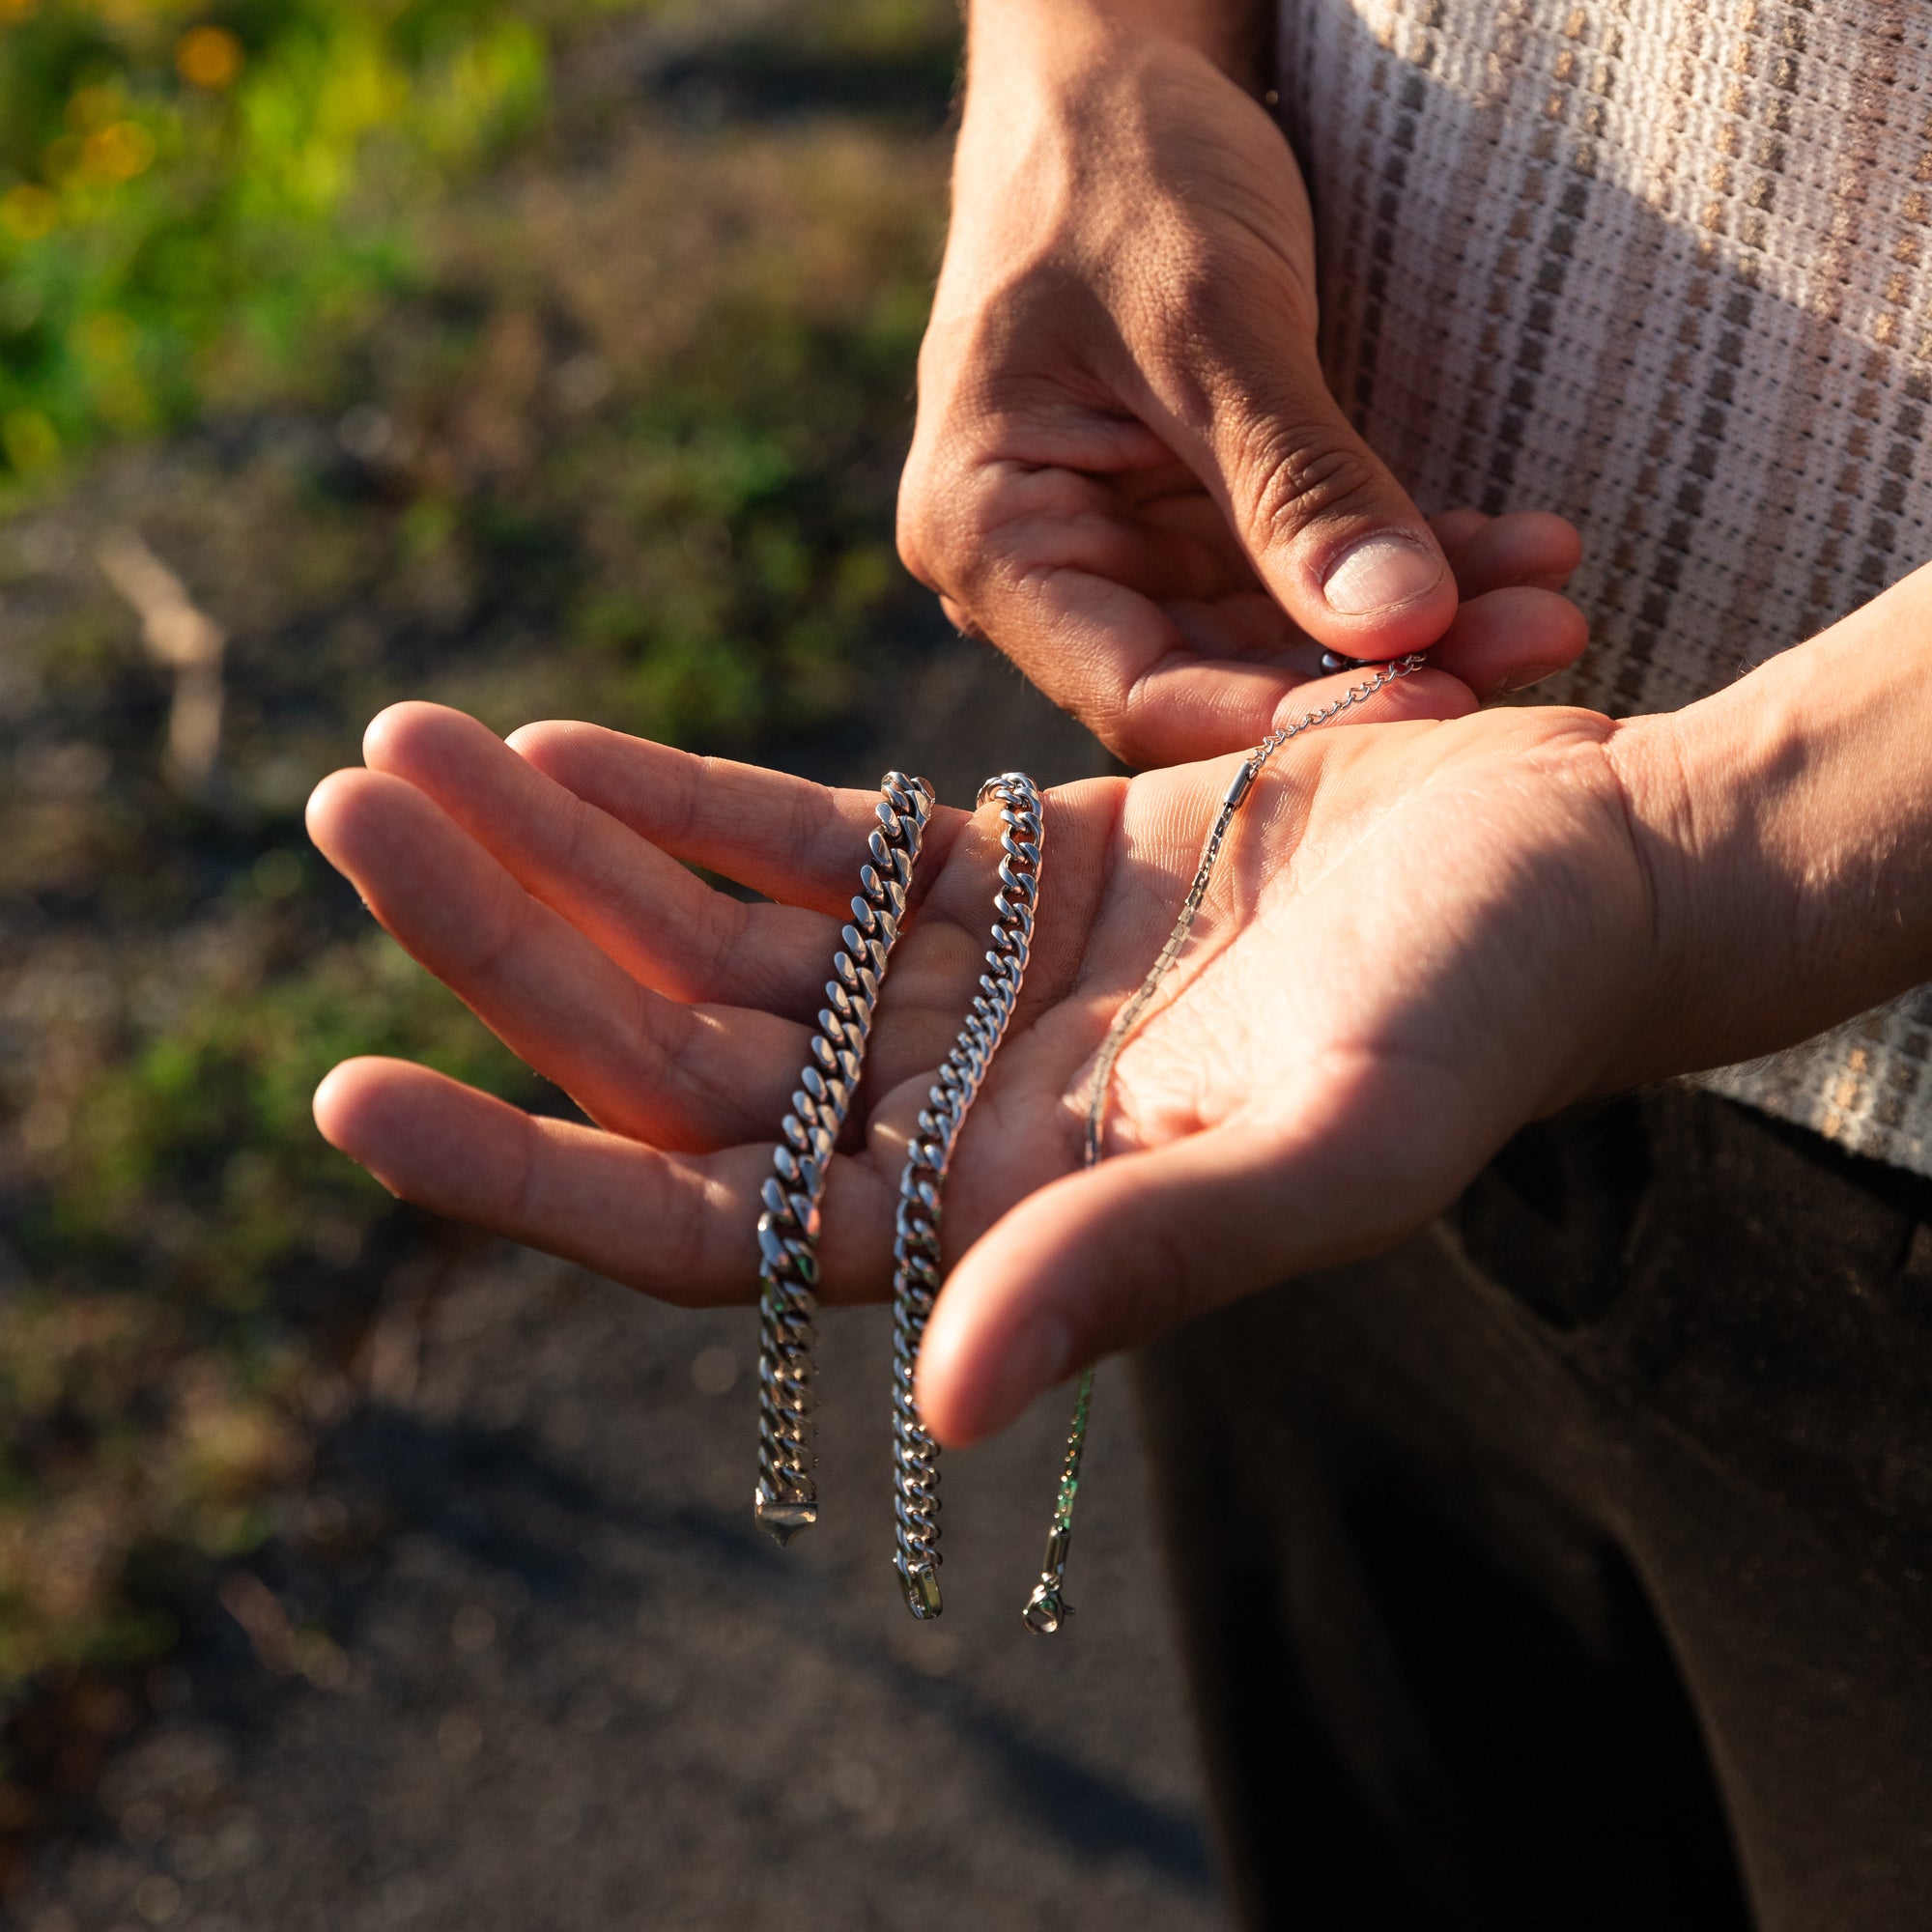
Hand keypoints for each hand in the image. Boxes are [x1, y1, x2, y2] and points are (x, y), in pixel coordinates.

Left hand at [308, 673, 1665, 1448]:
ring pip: (708, 938)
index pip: (704, 1227)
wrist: (1577, 871)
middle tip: (348, 808)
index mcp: (999, 1216)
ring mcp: (963, 994)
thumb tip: (946, 1396)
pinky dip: (677, 800)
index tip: (348, 1093)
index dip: (527, 1177)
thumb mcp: (1336, 1138)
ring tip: (403, 747)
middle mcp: (951, 1118)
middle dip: (501, 942)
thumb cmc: (1487, 1011)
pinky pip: (800, 846)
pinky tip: (556, 745)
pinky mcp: (1006, 875)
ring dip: (556, 855)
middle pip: (667, 1051)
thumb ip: (1144, 1257)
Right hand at [898, 4, 1583, 763]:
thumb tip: (1404, 627)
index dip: (1286, 717)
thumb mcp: (1208, 317)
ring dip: (1417, 619)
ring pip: (1277, 637)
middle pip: (1218, 674)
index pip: (1139, 689)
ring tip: (1550, 592)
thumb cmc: (1117, 163)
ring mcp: (1122, 544)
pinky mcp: (1191, 517)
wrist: (1113, 67)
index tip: (1438, 699)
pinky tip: (1511, 549)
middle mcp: (1044, 567)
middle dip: (1379, 666)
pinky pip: (1302, 575)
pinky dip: (1403, 565)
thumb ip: (1296, 484)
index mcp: (988, 535)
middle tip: (1538, 633)